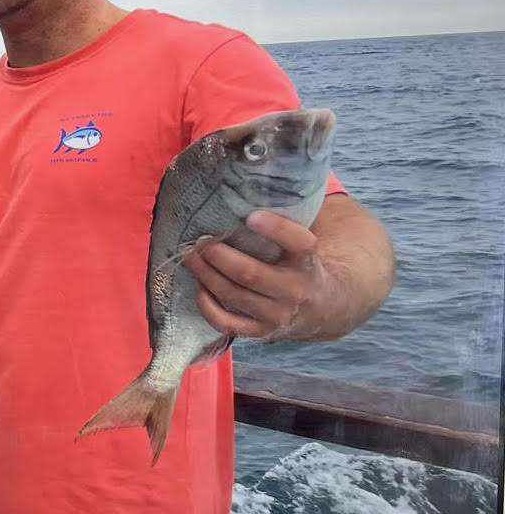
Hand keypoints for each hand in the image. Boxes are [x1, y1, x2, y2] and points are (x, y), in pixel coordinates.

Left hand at [183, 210, 328, 340]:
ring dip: (205, 274)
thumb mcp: (304, 239)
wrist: (323, 305)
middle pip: (250, 273)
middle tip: (200, 240)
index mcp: (309, 262)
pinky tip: (199, 288)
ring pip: (234, 294)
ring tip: (190, 256)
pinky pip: (228, 323)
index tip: (251, 216)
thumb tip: (254, 181)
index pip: (299, 243)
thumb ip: (288, 216)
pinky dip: (208, 306)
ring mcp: (278, 315)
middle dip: (218, 254)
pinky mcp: (262, 332)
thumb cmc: (300, 261)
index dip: (276, 229)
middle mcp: (296, 291)